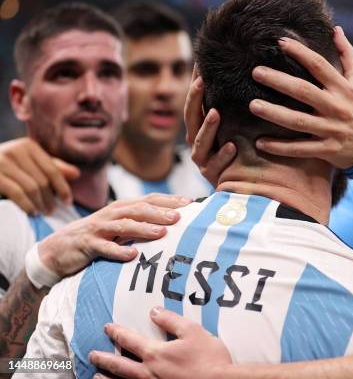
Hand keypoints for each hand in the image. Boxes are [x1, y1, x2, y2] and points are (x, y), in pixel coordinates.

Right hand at [0, 138, 79, 214]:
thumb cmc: (5, 170)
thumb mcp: (28, 165)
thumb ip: (51, 168)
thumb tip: (77, 173)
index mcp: (27, 146)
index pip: (52, 170)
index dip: (63, 187)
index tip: (68, 201)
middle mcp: (14, 150)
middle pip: (42, 180)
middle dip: (50, 197)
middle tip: (53, 210)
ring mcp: (1, 161)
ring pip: (31, 187)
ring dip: (40, 203)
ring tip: (43, 212)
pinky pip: (16, 192)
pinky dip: (27, 204)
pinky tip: (32, 212)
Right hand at [37, 193, 190, 277]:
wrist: (59, 247)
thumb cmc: (98, 237)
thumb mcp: (120, 227)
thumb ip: (141, 223)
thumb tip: (174, 224)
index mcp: (123, 208)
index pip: (150, 200)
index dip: (169, 200)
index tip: (190, 203)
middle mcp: (112, 213)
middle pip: (139, 210)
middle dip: (160, 212)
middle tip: (179, 217)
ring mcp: (99, 228)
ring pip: (124, 226)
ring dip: (144, 229)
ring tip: (162, 233)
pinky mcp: (88, 245)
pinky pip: (105, 248)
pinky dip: (119, 251)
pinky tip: (132, 255)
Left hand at [89, 307, 231, 378]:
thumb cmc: (209, 358)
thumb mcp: (192, 331)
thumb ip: (170, 320)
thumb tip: (154, 311)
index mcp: (156, 353)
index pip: (129, 340)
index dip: (117, 332)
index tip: (107, 327)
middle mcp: (149, 372)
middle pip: (119, 364)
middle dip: (104, 358)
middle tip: (91, 355)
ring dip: (107, 378)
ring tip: (96, 375)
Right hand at [184, 68, 236, 185]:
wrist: (243, 191)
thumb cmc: (241, 153)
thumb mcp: (236, 129)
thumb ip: (235, 108)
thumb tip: (247, 73)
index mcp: (201, 129)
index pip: (195, 102)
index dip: (195, 84)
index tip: (199, 64)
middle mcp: (198, 143)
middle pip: (191, 118)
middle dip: (195, 100)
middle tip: (201, 81)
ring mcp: (204, 161)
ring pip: (200, 142)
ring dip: (208, 127)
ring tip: (215, 113)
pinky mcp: (215, 177)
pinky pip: (217, 165)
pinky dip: (224, 155)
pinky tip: (232, 146)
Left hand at [249, 26, 352, 168]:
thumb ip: (347, 55)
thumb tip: (336, 29)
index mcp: (343, 88)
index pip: (319, 66)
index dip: (300, 53)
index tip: (280, 43)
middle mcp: (336, 107)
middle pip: (303, 91)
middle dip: (279, 81)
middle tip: (256, 72)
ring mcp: (331, 130)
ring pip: (298, 121)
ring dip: (274, 114)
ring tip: (253, 105)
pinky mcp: (327, 150)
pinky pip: (300, 149)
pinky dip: (280, 148)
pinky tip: (260, 143)